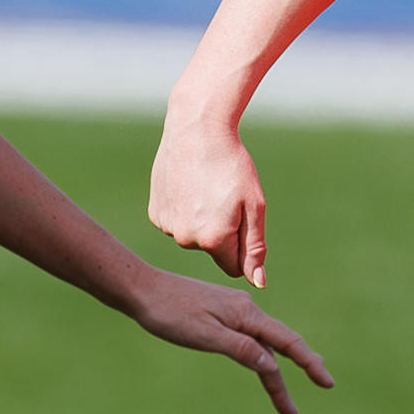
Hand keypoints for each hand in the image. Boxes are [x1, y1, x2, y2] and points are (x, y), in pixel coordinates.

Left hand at [126, 267, 331, 413]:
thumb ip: (239, 349)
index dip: (309, 363)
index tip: (327, 383)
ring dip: (273, 373)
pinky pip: (249, 339)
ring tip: (282, 402)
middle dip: (294, 376)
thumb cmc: (170, 313)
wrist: (143, 290)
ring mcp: (234, 312)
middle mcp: (245, 310)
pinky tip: (261, 365)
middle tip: (295, 410)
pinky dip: (259, 357)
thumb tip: (271, 366)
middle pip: (278, 347)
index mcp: (246, 314)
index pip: (287, 343)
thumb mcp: (204, 336)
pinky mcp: (221, 314)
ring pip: (262, 345)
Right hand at [149, 113, 271, 284]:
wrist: (196, 130)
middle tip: (222, 197)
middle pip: (213, 251)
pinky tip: (187, 187)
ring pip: (193, 237)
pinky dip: (184, 210)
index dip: (242, 246)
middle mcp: (187, 240)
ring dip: (201, 220)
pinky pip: (177, 224)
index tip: (241, 218)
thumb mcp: (254, 205)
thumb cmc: (232, 165)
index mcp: (214, 240)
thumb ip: (255, 248)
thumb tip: (257, 282)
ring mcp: (168, 227)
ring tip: (204, 188)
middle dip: (221, 232)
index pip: (234, 267)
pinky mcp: (155, 214)